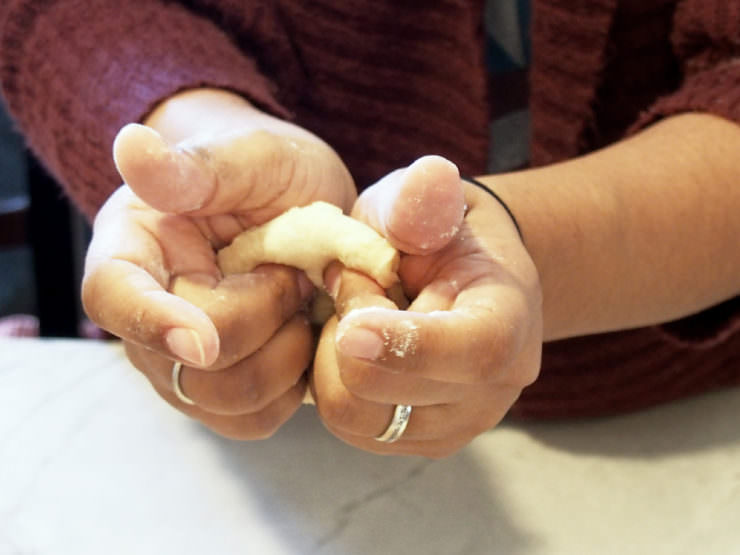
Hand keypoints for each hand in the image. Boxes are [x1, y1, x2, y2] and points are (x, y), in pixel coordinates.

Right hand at [82, 89, 355, 438]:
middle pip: (188, 364)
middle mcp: (148, 318)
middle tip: (292, 270)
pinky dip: (295, 385)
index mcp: (135, 250)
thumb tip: (131, 147)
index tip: (203, 338)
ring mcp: (183, 363)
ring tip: (298, 299)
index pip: (112, 299)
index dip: (154, 324)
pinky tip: (303, 334)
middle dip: (262, 318)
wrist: (298, 205)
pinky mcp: (225, 392)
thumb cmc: (267, 173)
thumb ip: (196, 168)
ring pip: (227, 401)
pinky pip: (256, 419)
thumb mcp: (248, 156)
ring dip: (284, 354)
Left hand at [310, 156, 542, 456]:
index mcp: (509, 321)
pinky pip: (348, 427)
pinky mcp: (418, 440)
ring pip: (356, 418)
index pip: (473, 351)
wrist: (459, 276)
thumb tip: (430, 179)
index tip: (350, 319)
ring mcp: (456, 424)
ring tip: (354, 315)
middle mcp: (493, 389)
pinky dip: (334, 384)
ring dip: (333, 361)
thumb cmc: (439, 234)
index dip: (405, 342)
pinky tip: (352, 346)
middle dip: (346, 333)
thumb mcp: (426, 203)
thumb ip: (423, 199)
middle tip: (351, 282)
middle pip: (389, 394)